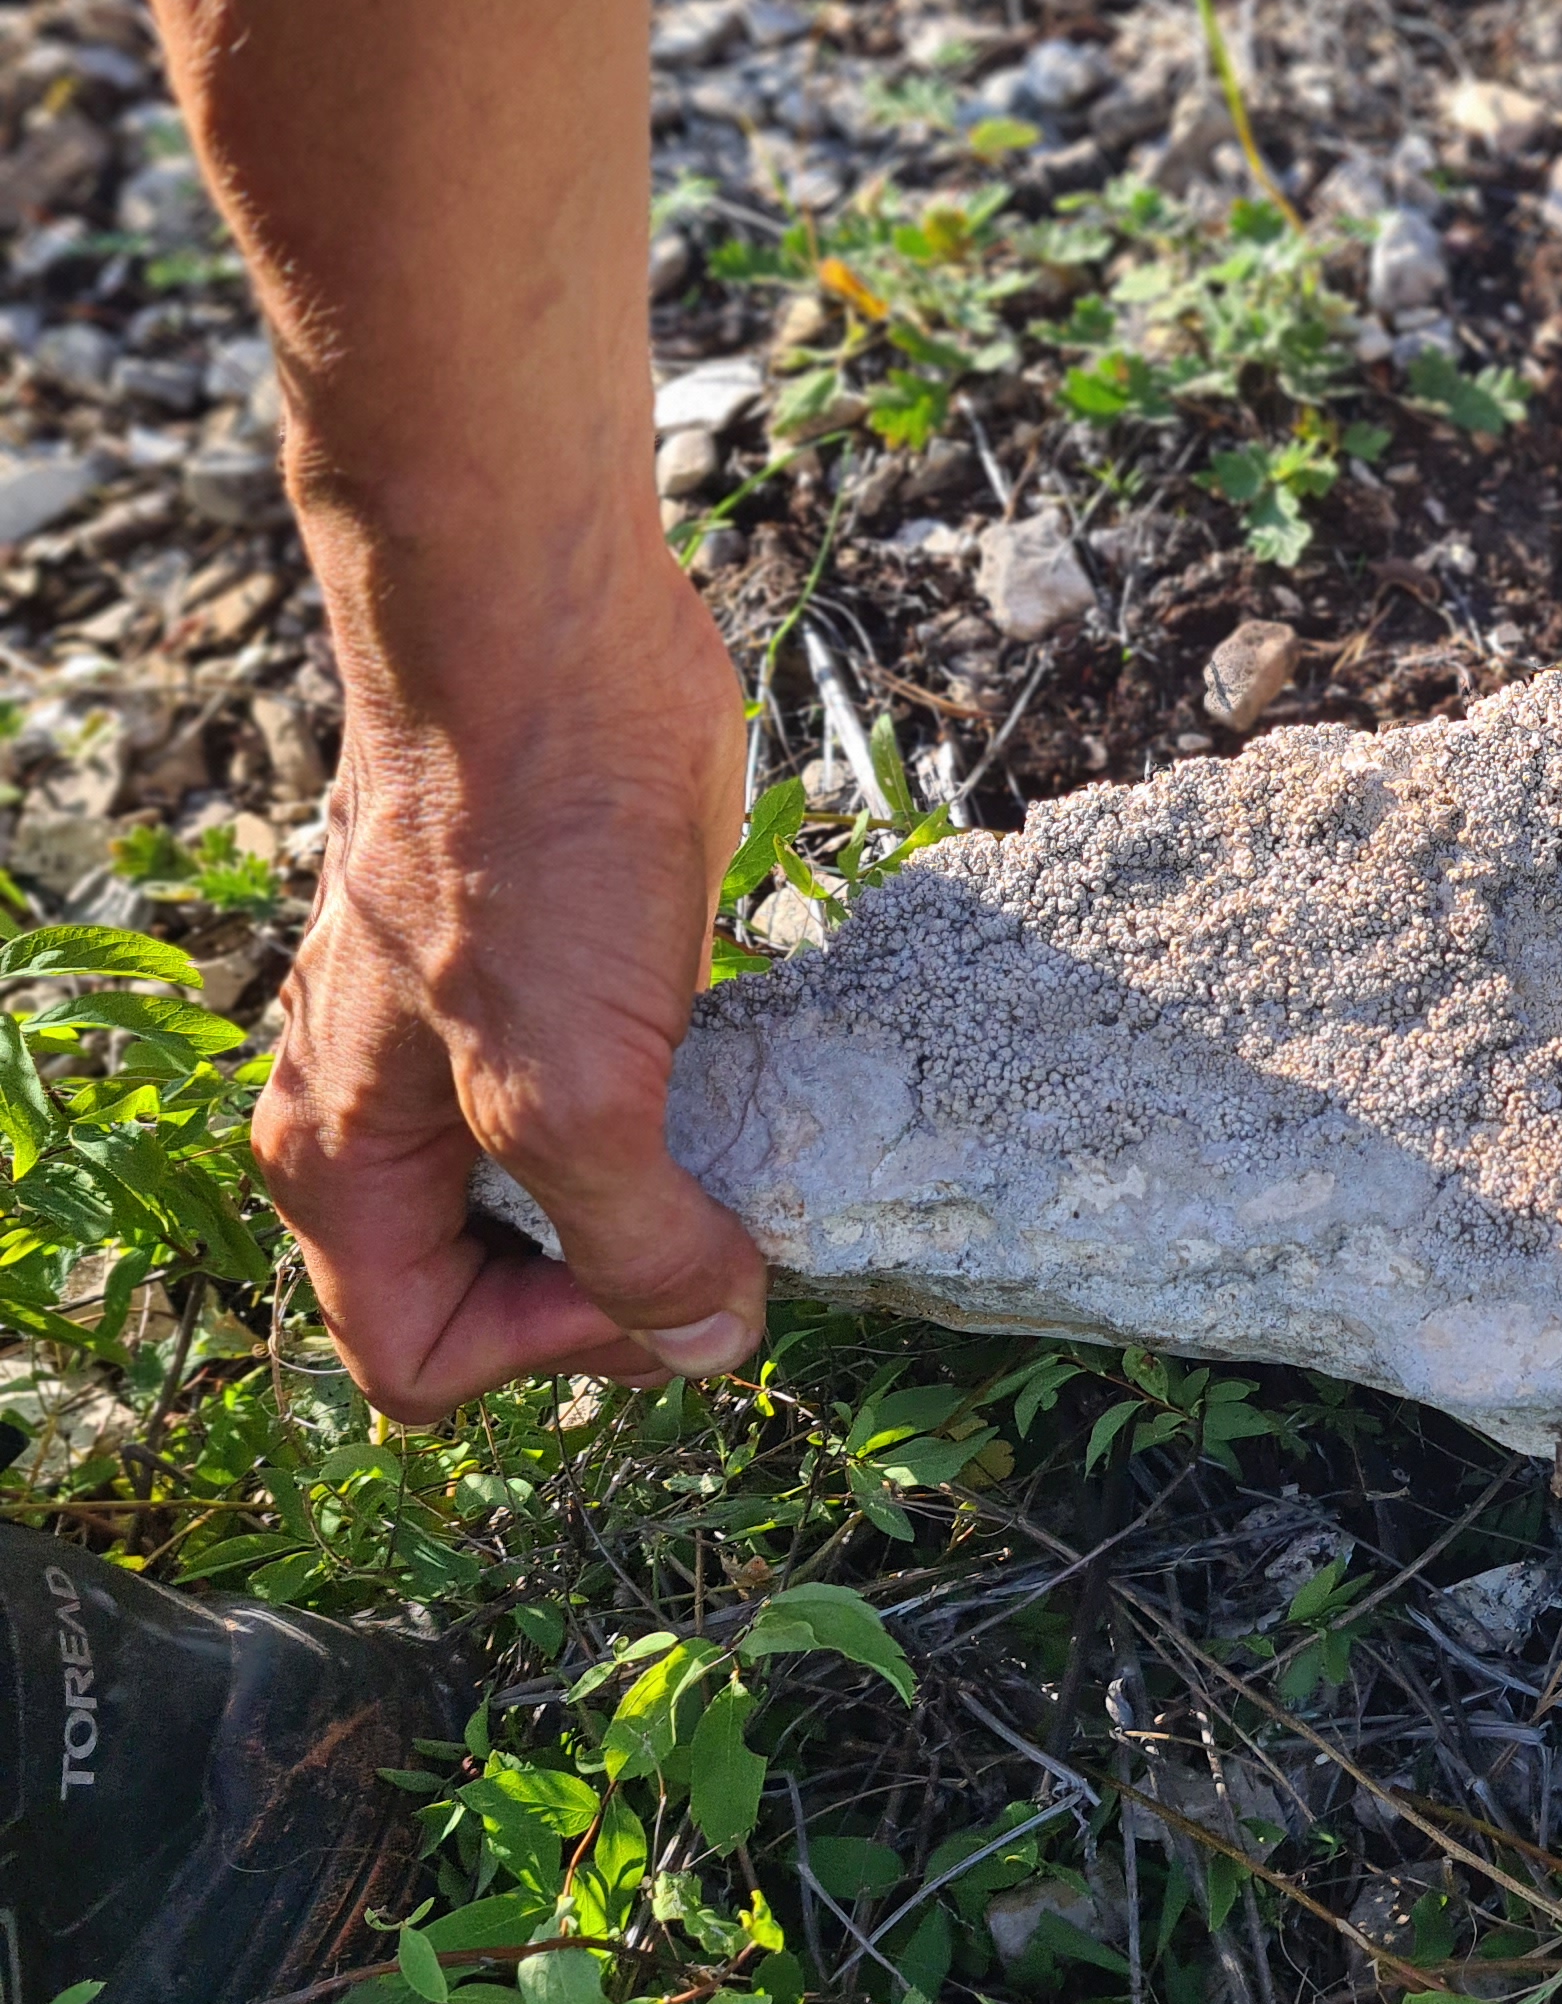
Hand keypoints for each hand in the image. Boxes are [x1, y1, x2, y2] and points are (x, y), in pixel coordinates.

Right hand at [253, 518, 767, 1420]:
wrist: (551, 644)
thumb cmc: (527, 846)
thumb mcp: (570, 1080)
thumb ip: (630, 1235)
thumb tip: (705, 1341)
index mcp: (348, 1164)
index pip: (421, 1359)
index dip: (553, 1349)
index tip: (660, 1267)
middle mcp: (398, 1122)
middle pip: (501, 1291)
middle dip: (623, 1283)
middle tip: (732, 1226)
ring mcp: (484, 1049)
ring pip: (576, 1200)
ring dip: (675, 1204)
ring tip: (764, 1164)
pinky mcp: (577, 985)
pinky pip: (631, 1106)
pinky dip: (701, 1120)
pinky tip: (771, 1089)